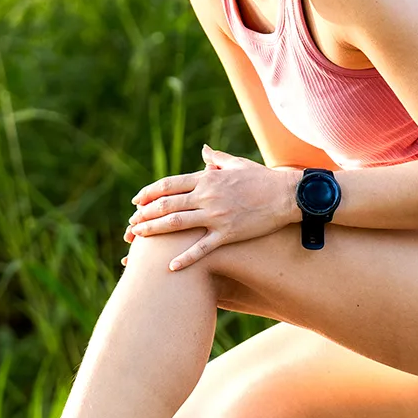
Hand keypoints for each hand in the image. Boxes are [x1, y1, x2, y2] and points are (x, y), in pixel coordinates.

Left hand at [123, 145, 299, 270]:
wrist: (288, 195)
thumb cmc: (262, 179)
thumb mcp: (236, 164)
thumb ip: (216, 159)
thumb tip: (204, 150)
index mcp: (207, 179)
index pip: (169, 184)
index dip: (149, 193)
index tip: (136, 201)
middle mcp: (207, 196)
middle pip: (167, 204)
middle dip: (145, 213)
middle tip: (130, 223)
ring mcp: (216, 215)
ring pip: (177, 223)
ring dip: (154, 230)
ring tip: (137, 237)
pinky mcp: (228, 233)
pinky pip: (202, 248)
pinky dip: (186, 258)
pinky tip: (170, 267)